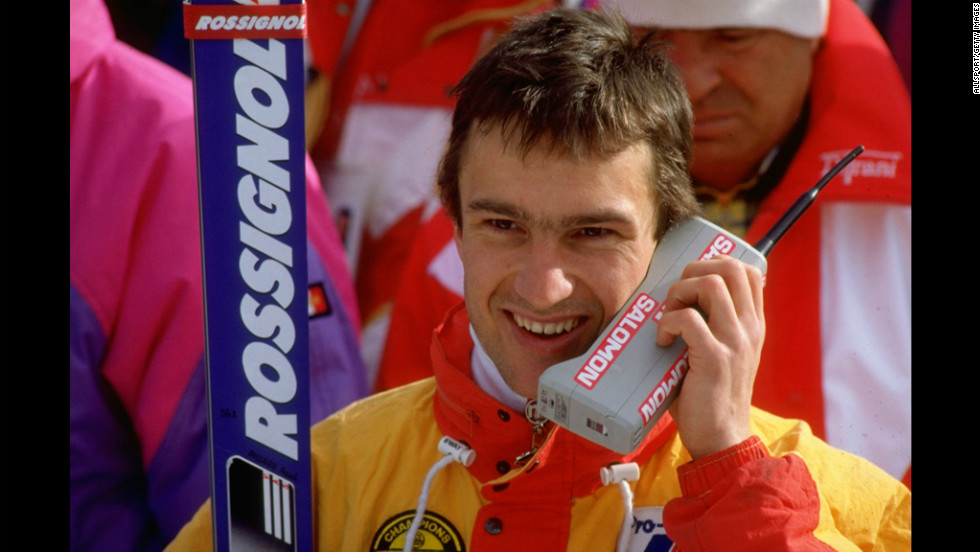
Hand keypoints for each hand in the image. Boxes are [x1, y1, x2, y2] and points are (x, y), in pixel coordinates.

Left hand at [655, 255, 764, 459]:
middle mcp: (750, 328)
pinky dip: (667, 322)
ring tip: (668, 317)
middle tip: (676, 298)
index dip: (715, 263)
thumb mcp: (722, 355)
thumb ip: (712, 328)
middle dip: (694, 270)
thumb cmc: (709, 396)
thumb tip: (677, 301)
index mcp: (753, 325)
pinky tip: (663, 342)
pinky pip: (688, 319)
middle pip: (730, 267)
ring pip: (710, 283)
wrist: (720, 439)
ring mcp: (735, 342)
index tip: (691, 284)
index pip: (748, 271)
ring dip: (679, 292)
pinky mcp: (714, 358)